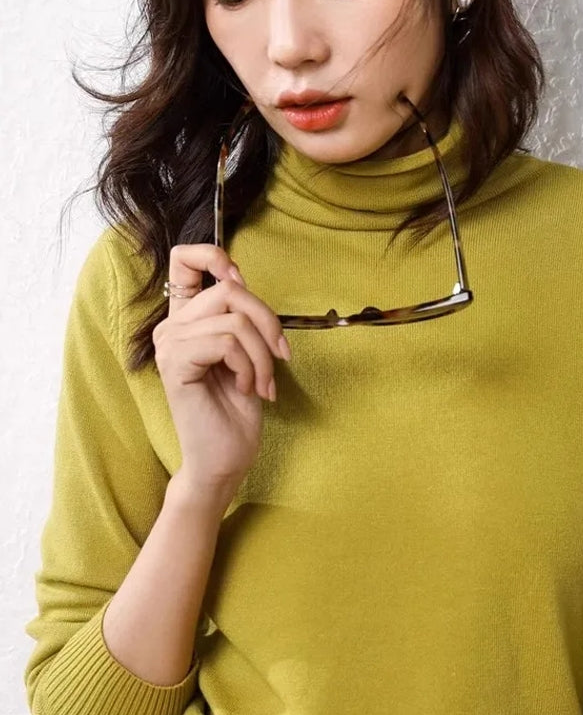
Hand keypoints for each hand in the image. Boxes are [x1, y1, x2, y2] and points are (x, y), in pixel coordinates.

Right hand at [152, 244, 290, 494]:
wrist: (225, 458)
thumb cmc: (236, 409)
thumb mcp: (248, 351)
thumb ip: (238, 314)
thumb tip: (239, 276)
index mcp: (185, 319)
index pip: (184, 259)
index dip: (215, 256)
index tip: (242, 282)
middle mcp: (170, 327)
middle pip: (229, 290)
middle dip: (268, 323)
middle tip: (281, 357)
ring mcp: (169, 345)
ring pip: (234, 320)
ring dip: (263, 355)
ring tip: (263, 384)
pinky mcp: (175, 365)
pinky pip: (227, 343)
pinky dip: (250, 367)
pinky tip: (247, 389)